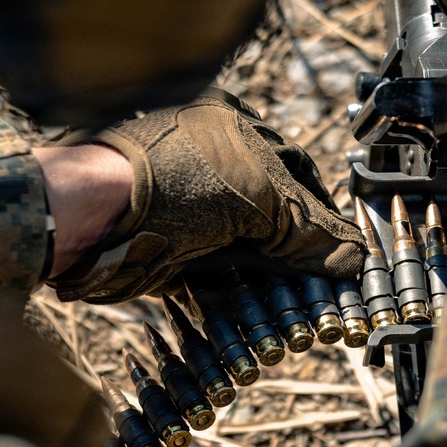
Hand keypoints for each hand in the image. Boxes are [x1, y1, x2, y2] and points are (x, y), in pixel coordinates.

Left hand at [49, 90, 363, 302]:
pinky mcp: (173, 255)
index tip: (345, 252)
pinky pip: (217, 282)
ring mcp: (194, 214)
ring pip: (249, 254)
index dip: (323, 215)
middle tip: (325, 288)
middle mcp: (215, 170)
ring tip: (299, 310)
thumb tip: (354, 256)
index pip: (296, 173)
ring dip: (274, 284)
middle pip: (274, 218)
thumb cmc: (172, 182)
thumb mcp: (256, 194)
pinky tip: (257, 315)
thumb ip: (308, 226)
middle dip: (300, 256)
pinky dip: (238, 301)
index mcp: (234, 131)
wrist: (91, 217)